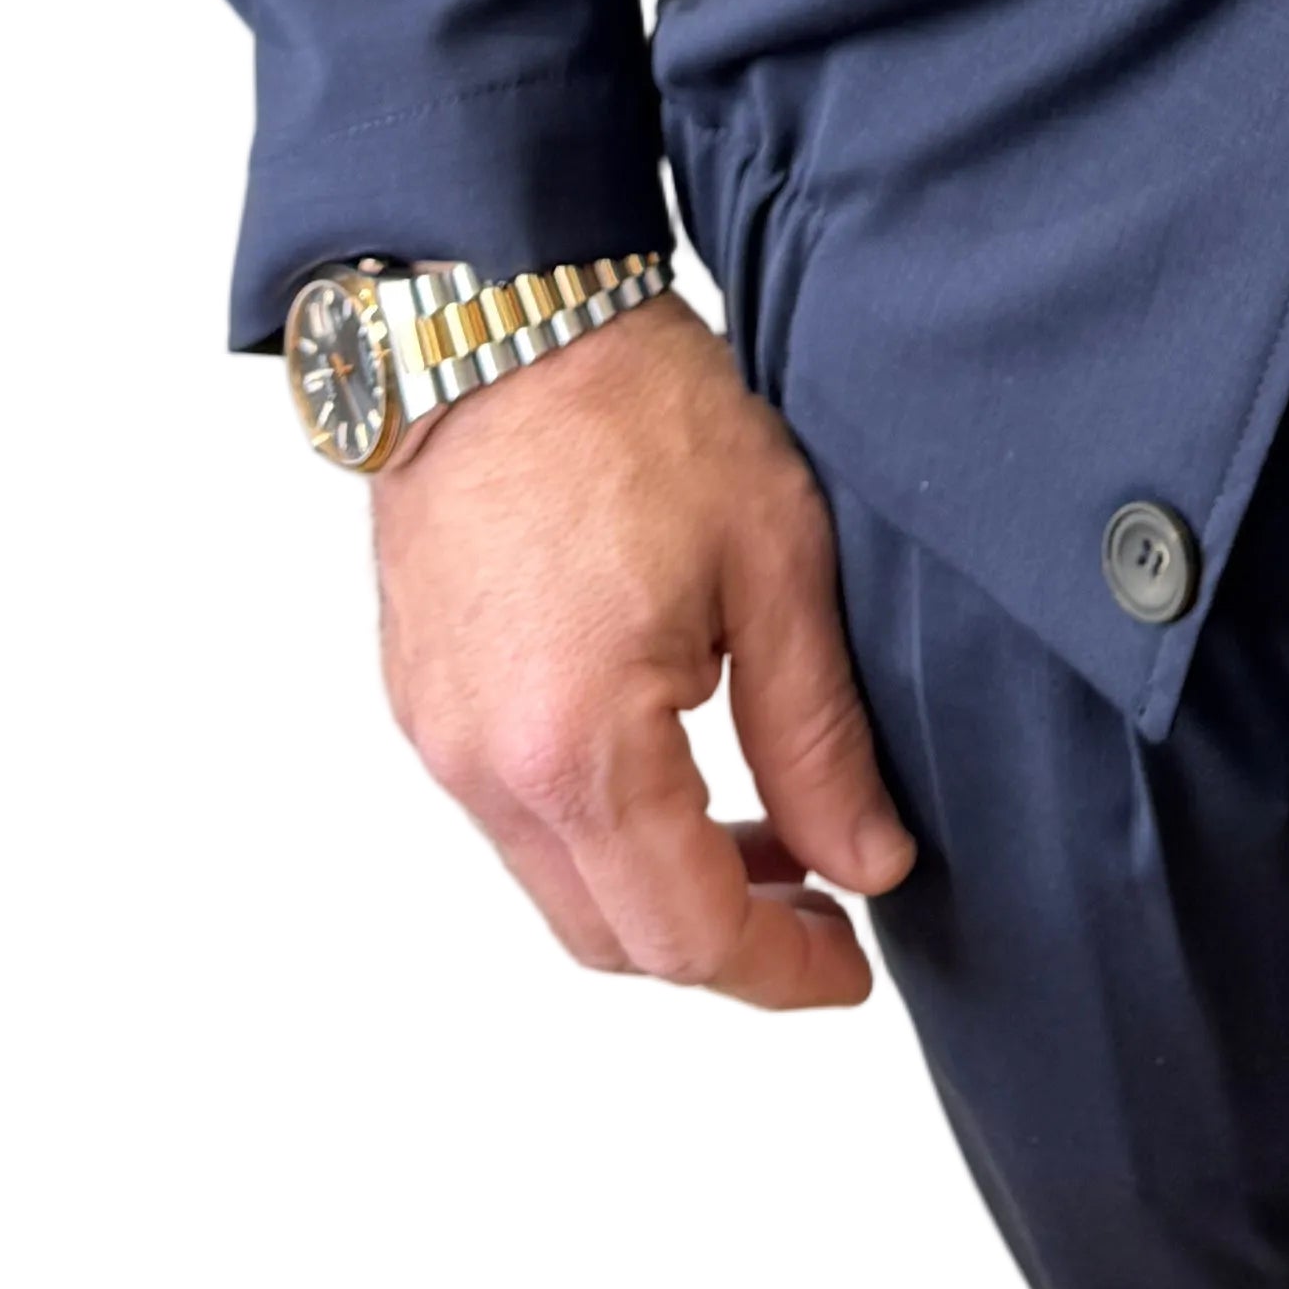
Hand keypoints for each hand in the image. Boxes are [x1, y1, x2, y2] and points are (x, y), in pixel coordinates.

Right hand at [371, 296, 913, 1008]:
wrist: (494, 316)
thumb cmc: (632, 413)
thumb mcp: (775, 566)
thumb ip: (819, 737)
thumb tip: (867, 862)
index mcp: (579, 749)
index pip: (684, 934)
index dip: (781, 972)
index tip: (849, 965)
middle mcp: (486, 767)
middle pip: (608, 936)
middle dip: (722, 944)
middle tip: (824, 910)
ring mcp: (439, 735)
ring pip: (557, 880)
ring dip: (659, 884)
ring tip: (769, 832)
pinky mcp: (422, 696)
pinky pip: (516, 811)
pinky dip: (600, 825)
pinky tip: (678, 768)